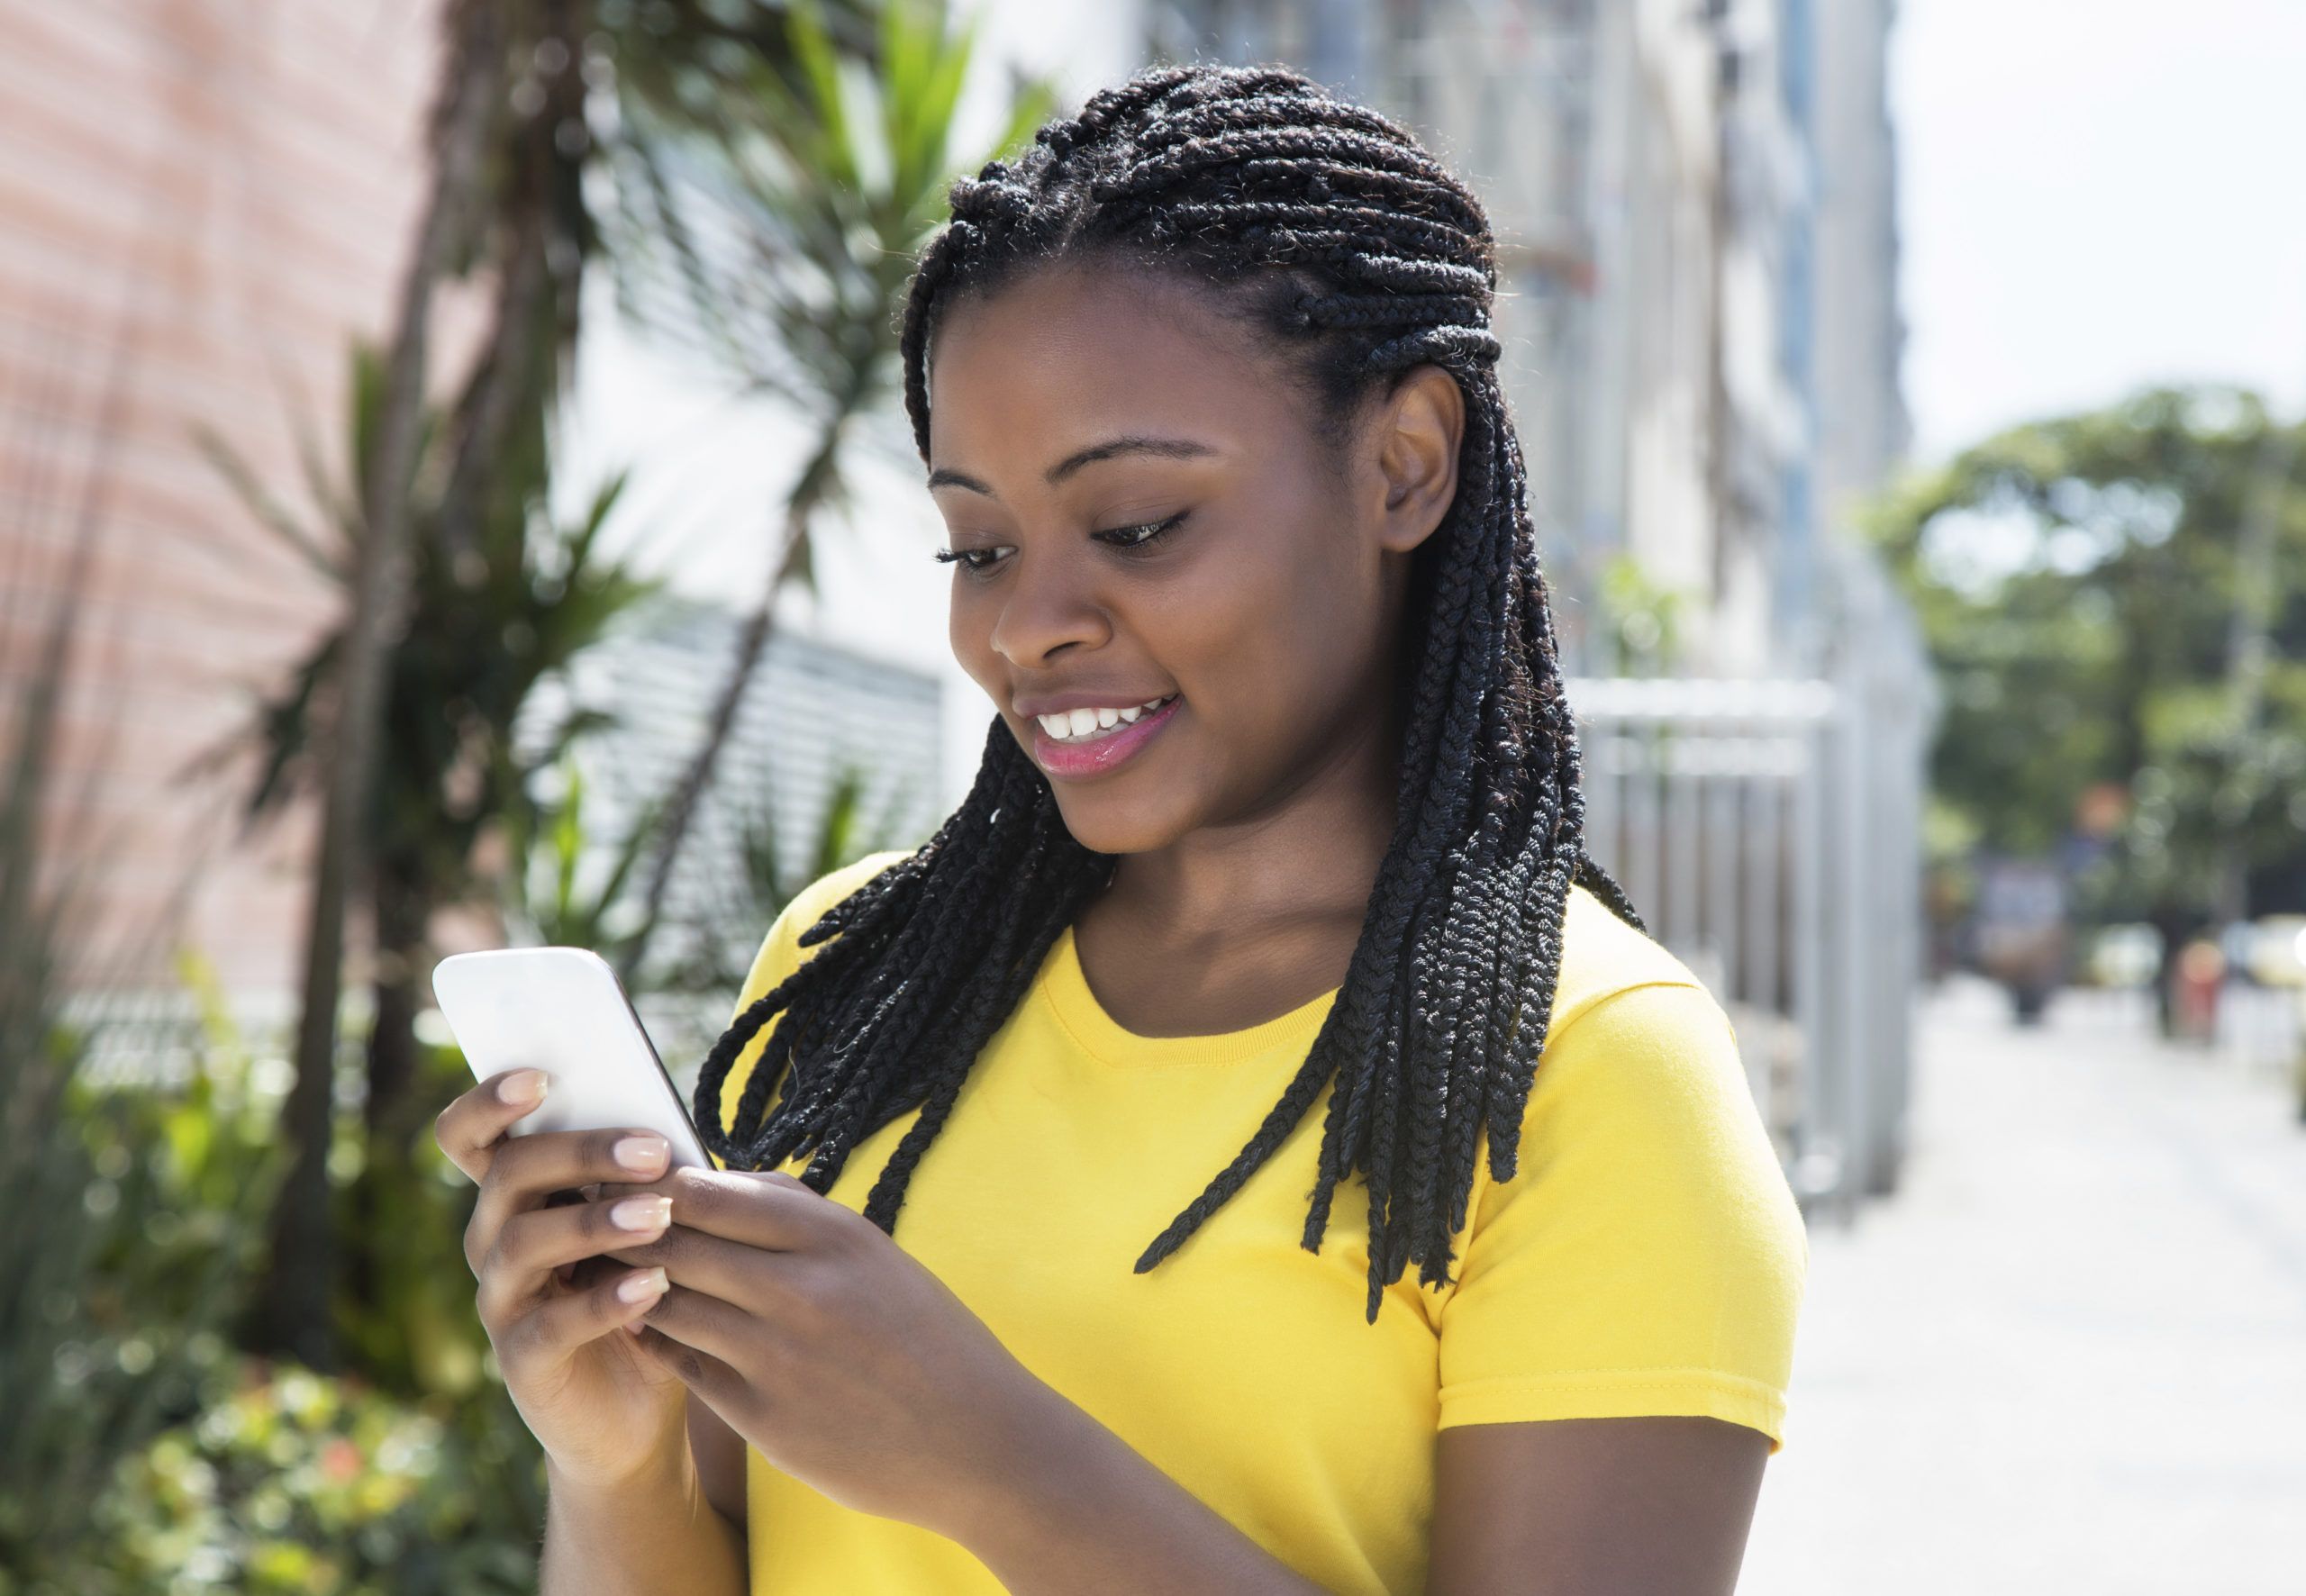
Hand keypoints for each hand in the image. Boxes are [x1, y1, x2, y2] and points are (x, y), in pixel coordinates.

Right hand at [434, 1069, 692, 1488]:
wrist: (642, 1411)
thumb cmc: (645, 1293)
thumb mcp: (644, 1226)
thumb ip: (640, 1178)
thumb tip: (666, 1125)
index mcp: (516, 1197)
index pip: (471, 1138)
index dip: (487, 1102)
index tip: (540, 1075)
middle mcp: (493, 1242)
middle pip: (508, 1175)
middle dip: (581, 1153)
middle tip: (653, 1151)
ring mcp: (501, 1302)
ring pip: (523, 1243)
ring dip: (594, 1222)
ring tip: (658, 1216)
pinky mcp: (523, 1362)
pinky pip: (551, 1325)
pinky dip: (604, 1301)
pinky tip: (655, 1284)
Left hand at [594, 1164, 1057, 1537]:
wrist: (978, 1441)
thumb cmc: (928, 1337)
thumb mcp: (877, 1256)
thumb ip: (802, 1218)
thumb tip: (720, 1179)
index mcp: (836, 1236)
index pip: (712, 1192)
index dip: (659, 1186)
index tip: (634, 1183)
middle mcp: (801, 1289)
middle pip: (676, 1243)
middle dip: (629, 1233)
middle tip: (596, 1226)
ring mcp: (777, 1357)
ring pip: (669, 1305)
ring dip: (633, 1287)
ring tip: (610, 1274)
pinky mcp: (762, 1417)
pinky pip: (685, 1365)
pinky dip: (661, 1341)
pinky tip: (651, 1327)